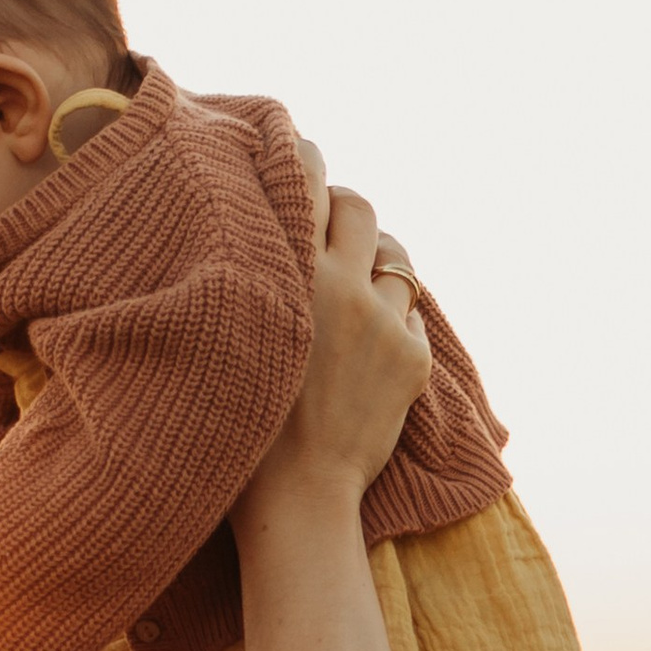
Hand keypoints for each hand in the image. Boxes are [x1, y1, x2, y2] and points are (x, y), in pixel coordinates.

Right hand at [239, 188, 431, 524]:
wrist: (297, 499)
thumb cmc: (246, 430)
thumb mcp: (237, 339)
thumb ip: (257, 285)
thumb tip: (264, 241)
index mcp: (291, 275)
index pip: (307, 182)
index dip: (307, 159)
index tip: (302, 151)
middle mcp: (342, 286)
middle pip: (362, 208)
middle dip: (350, 212)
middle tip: (335, 230)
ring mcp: (385, 321)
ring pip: (396, 261)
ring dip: (379, 266)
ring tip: (360, 292)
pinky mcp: (413, 357)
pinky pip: (411, 318)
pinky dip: (394, 328)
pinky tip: (370, 357)